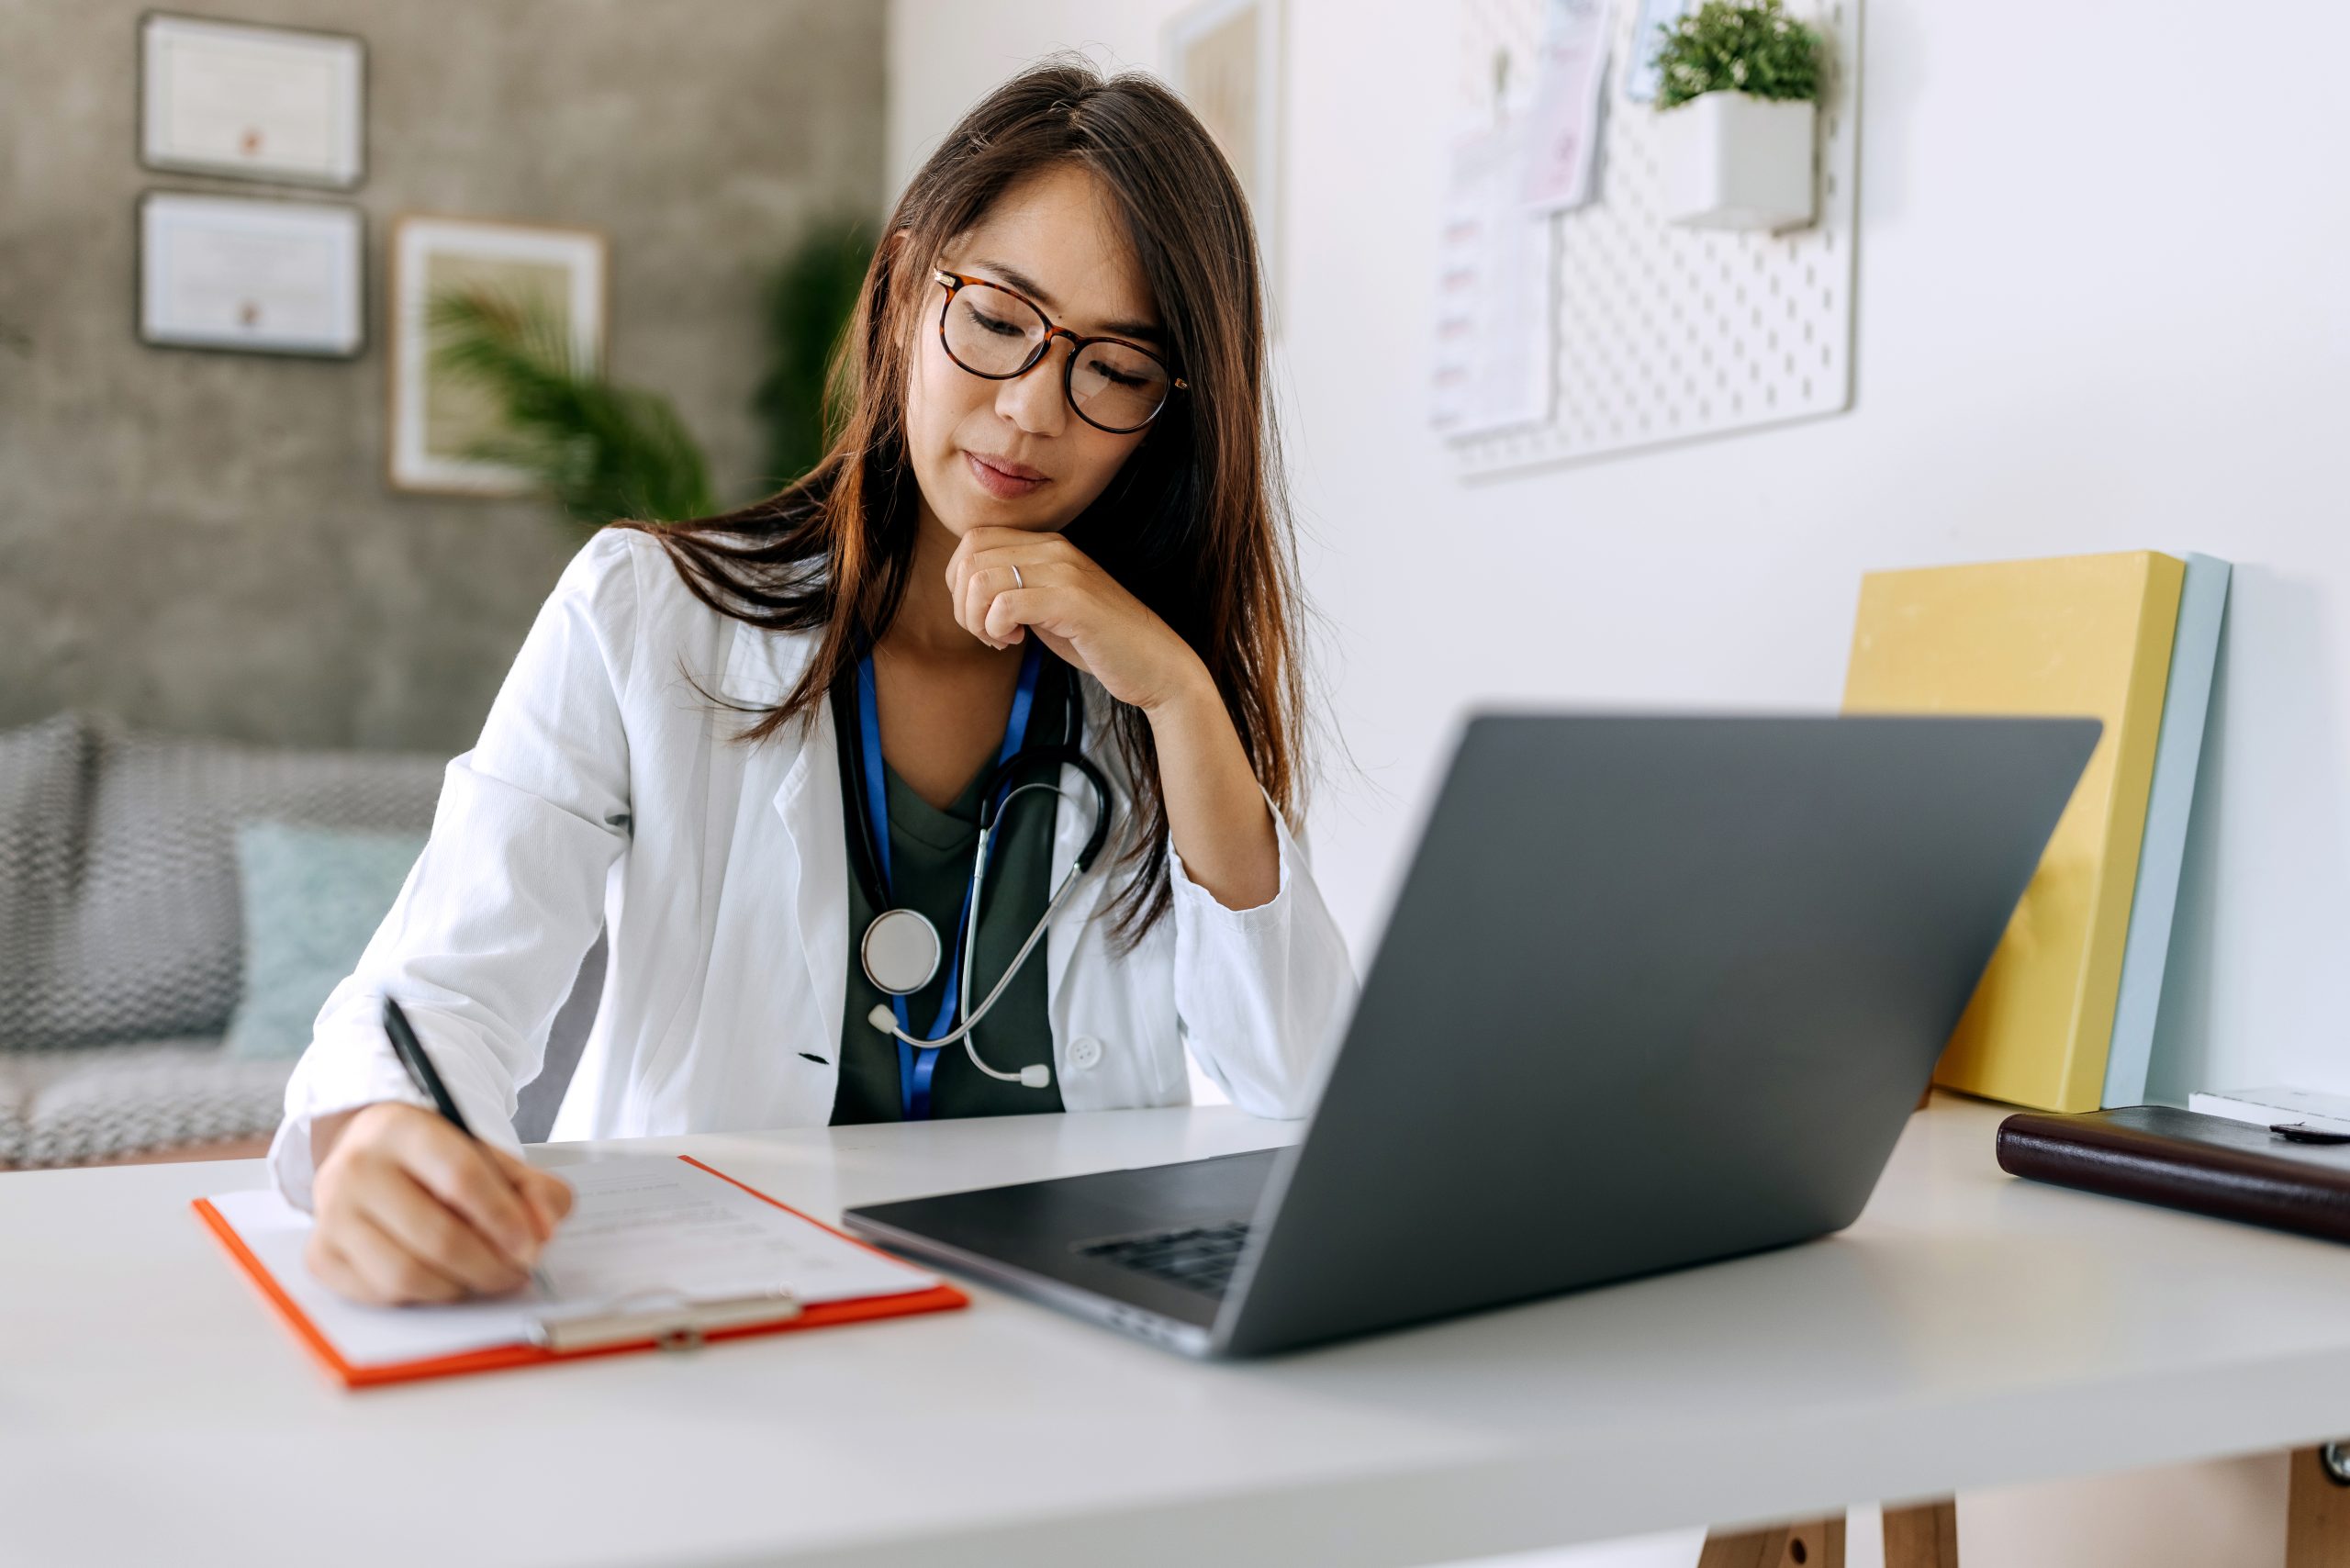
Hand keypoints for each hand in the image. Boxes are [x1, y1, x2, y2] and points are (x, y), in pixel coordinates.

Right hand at [304, 1102, 573, 1305]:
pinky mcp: (321, 1255)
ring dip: (459, 1287)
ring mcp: (331, 1214)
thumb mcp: (490, 1158)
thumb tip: (543, 1231)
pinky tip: (443, 1279)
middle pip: (436, 1235)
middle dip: (489, 1265)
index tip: (532, 1247)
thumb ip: (534, 1189)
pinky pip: (381, 1295)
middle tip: (516, 1272)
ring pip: (407, 1275)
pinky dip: (422, 1297)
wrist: (373, 1160)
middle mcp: (356, 1168)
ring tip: (484, 1277)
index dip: (504, 1219)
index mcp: (401, 1129)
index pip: (461, 1177)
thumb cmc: (438, 1163)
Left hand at [945, 526, 1210, 713]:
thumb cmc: (1099, 642)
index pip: (973, 540)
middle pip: (969, 556)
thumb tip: (967, 590)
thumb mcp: (1048, 606)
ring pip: (980, 579)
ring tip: (1002, 639)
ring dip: (978, 619)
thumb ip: (1016, 589)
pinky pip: (1005, 604)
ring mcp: (1065, 572)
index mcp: (1048, 545)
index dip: (960, 583)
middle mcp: (1055, 549)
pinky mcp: (1072, 602)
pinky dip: (997, 629)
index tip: (985, 617)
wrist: (1155, 665)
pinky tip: (1017, 642)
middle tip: (988, 633)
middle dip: (963, 603)